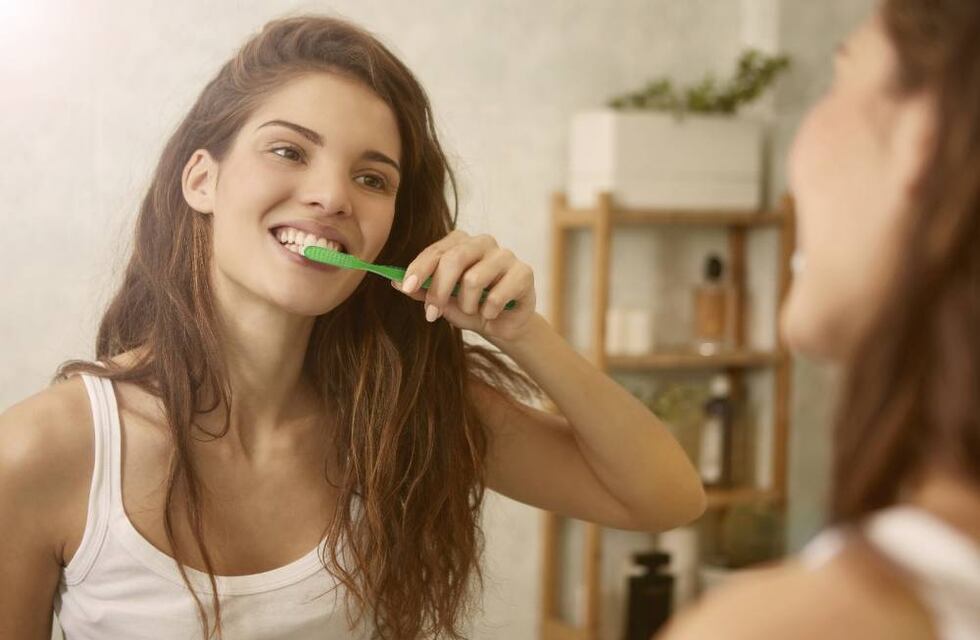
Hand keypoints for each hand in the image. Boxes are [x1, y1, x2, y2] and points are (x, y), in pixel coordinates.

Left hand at [391, 230, 536, 341]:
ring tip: (473, 311)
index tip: (406, 287)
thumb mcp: (443, 302)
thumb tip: (394, 281)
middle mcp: (483, 242)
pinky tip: (492, 313)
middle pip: (454, 259)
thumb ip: (422, 290)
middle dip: (439, 290)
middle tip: (432, 314)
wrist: (503, 326)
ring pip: (474, 279)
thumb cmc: (471, 308)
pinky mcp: (524, 272)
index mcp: (461, 243)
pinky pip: (498, 294)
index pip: (436, 250)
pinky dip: (489, 311)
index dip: (419, 269)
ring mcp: (506, 255)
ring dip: (467, 305)